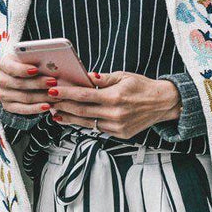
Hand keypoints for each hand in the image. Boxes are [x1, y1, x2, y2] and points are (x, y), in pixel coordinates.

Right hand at [0, 53, 54, 115]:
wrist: (21, 78)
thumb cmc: (30, 64)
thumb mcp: (30, 59)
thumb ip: (36, 59)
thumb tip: (51, 62)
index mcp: (4, 64)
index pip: (11, 67)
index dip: (23, 69)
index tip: (36, 69)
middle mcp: (1, 79)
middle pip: (20, 83)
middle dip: (38, 83)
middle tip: (53, 82)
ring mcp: (3, 94)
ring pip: (24, 97)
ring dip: (42, 97)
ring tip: (55, 95)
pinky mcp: (8, 106)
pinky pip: (23, 109)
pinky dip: (36, 108)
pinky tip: (47, 106)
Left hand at [47, 71, 180, 139]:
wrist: (163, 103)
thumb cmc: (143, 86)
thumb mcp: (124, 76)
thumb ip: (103, 79)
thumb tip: (85, 76)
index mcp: (115, 97)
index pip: (84, 96)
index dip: (66, 94)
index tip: (53, 91)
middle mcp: (115, 114)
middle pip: (82, 112)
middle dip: (63, 106)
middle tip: (49, 102)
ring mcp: (117, 127)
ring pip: (87, 123)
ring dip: (69, 118)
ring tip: (56, 113)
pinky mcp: (120, 135)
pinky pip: (97, 129)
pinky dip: (85, 123)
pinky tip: (74, 118)